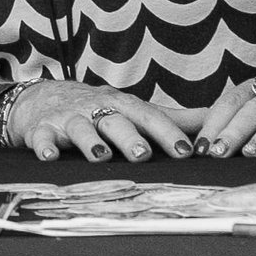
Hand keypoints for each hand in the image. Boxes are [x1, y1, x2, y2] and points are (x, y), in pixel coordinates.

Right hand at [0, 83, 191, 164]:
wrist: (43, 98)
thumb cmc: (97, 108)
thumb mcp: (133, 110)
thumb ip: (171, 118)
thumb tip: (212, 118)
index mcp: (123, 106)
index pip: (149, 118)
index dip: (167, 133)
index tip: (187, 151)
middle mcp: (97, 109)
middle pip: (115, 120)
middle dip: (129, 137)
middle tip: (143, 154)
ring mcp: (69, 118)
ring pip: (80, 127)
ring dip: (90, 141)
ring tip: (100, 156)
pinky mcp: (42, 129)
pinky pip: (42, 137)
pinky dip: (45, 146)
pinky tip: (50, 156)